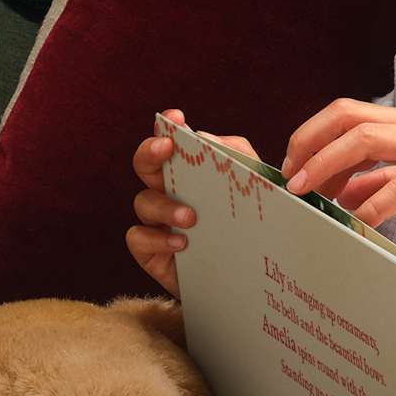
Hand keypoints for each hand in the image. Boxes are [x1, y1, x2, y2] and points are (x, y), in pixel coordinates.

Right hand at [126, 109, 260, 298]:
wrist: (256, 278)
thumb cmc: (254, 226)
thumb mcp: (258, 188)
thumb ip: (239, 157)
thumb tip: (206, 138)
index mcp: (193, 173)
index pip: (173, 143)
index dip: (168, 127)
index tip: (175, 118)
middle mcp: (170, 192)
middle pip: (145, 165)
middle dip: (150, 153)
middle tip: (166, 149)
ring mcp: (159, 222)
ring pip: (142, 201)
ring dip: (163, 205)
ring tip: (189, 217)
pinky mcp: (153, 253)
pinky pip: (137, 238)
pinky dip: (155, 238)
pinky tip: (181, 243)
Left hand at [281, 100, 395, 227]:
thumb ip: (392, 175)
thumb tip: (348, 192)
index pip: (346, 112)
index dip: (311, 135)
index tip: (293, 167)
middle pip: (346, 116)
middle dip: (308, 144)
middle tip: (288, 180)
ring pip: (367, 139)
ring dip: (328, 165)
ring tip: (307, 196)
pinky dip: (376, 204)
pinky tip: (359, 224)